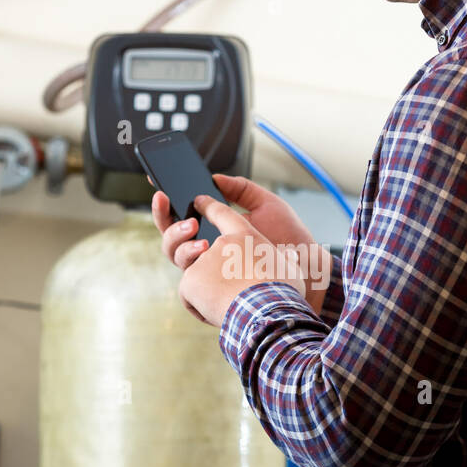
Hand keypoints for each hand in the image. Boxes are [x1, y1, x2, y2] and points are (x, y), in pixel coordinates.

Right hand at [149, 172, 332, 316]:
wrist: (308, 268)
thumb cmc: (289, 238)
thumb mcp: (266, 204)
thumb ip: (240, 188)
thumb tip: (213, 177)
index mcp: (216, 229)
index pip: (182, 216)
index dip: (166, 203)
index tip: (159, 185)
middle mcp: (208, 250)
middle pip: (170, 236)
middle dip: (164, 218)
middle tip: (170, 201)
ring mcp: (209, 270)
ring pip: (175, 255)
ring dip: (177, 238)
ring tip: (194, 227)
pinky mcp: (214, 289)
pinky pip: (188, 277)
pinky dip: (190, 260)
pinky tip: (203, 248)